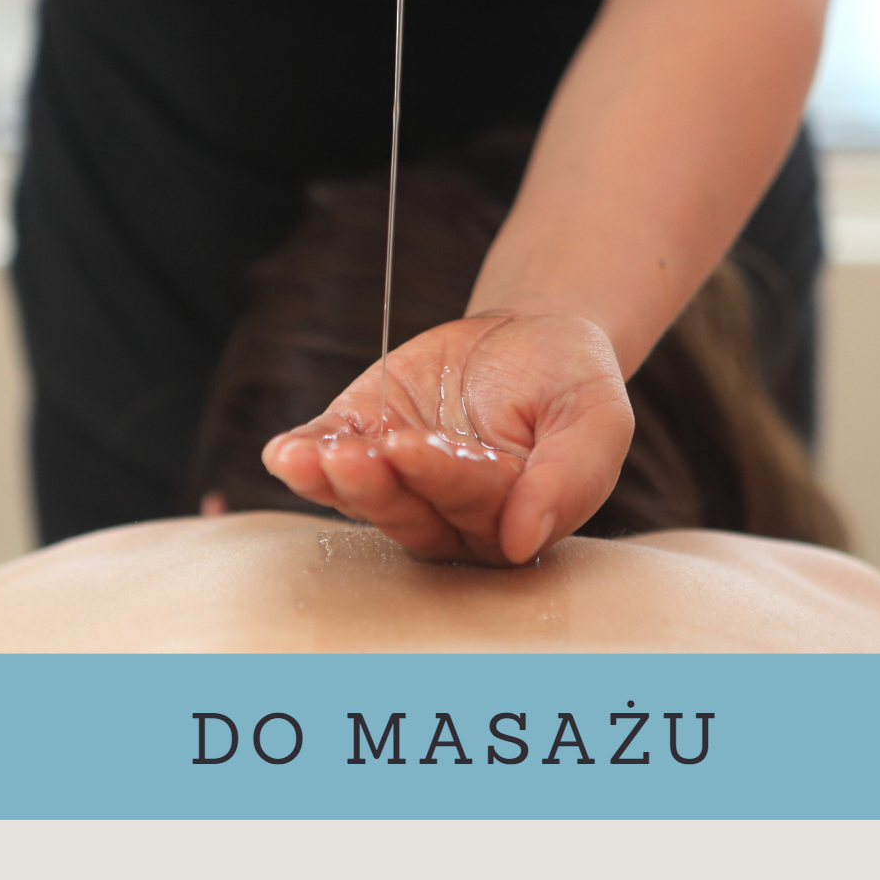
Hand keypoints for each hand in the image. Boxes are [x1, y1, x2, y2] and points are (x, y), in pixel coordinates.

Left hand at [262, 313, 634, 564]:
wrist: (532, 337)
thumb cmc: (571, 382)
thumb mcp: (597, 416)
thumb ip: (573, 477)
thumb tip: (523, 541)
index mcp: (509, 518)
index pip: (468, 504)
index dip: (439, 478)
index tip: (414, 448)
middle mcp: (448, 514)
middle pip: (406, 510)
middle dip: (376, 485)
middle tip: (354, 456)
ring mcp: (400, 482)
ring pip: (360, 496)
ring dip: (329, 480)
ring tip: (304, 458)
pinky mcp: (364, 442)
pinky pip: (327, 459)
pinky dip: (302, 457)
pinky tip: (283, 452)